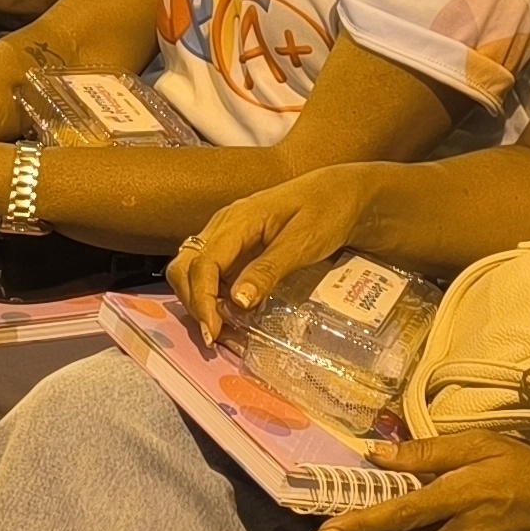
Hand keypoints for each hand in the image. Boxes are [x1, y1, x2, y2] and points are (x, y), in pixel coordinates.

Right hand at [169, 162, 389, 343]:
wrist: (344, 194)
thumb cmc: (327, 210)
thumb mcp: (303, 241)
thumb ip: (269, 270)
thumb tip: (237, 302)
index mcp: (237, 220)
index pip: (202, 263)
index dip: (202, 300)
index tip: (213, 332)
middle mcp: (223, 226)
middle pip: (185, 267)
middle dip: (193, 303)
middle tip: (214, 336)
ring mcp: (227, 237)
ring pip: (193, 272)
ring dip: (201, 303)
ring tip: (224, 332)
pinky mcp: (236, 248)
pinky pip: (213, 275)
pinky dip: (216, 298)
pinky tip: (233, 317)